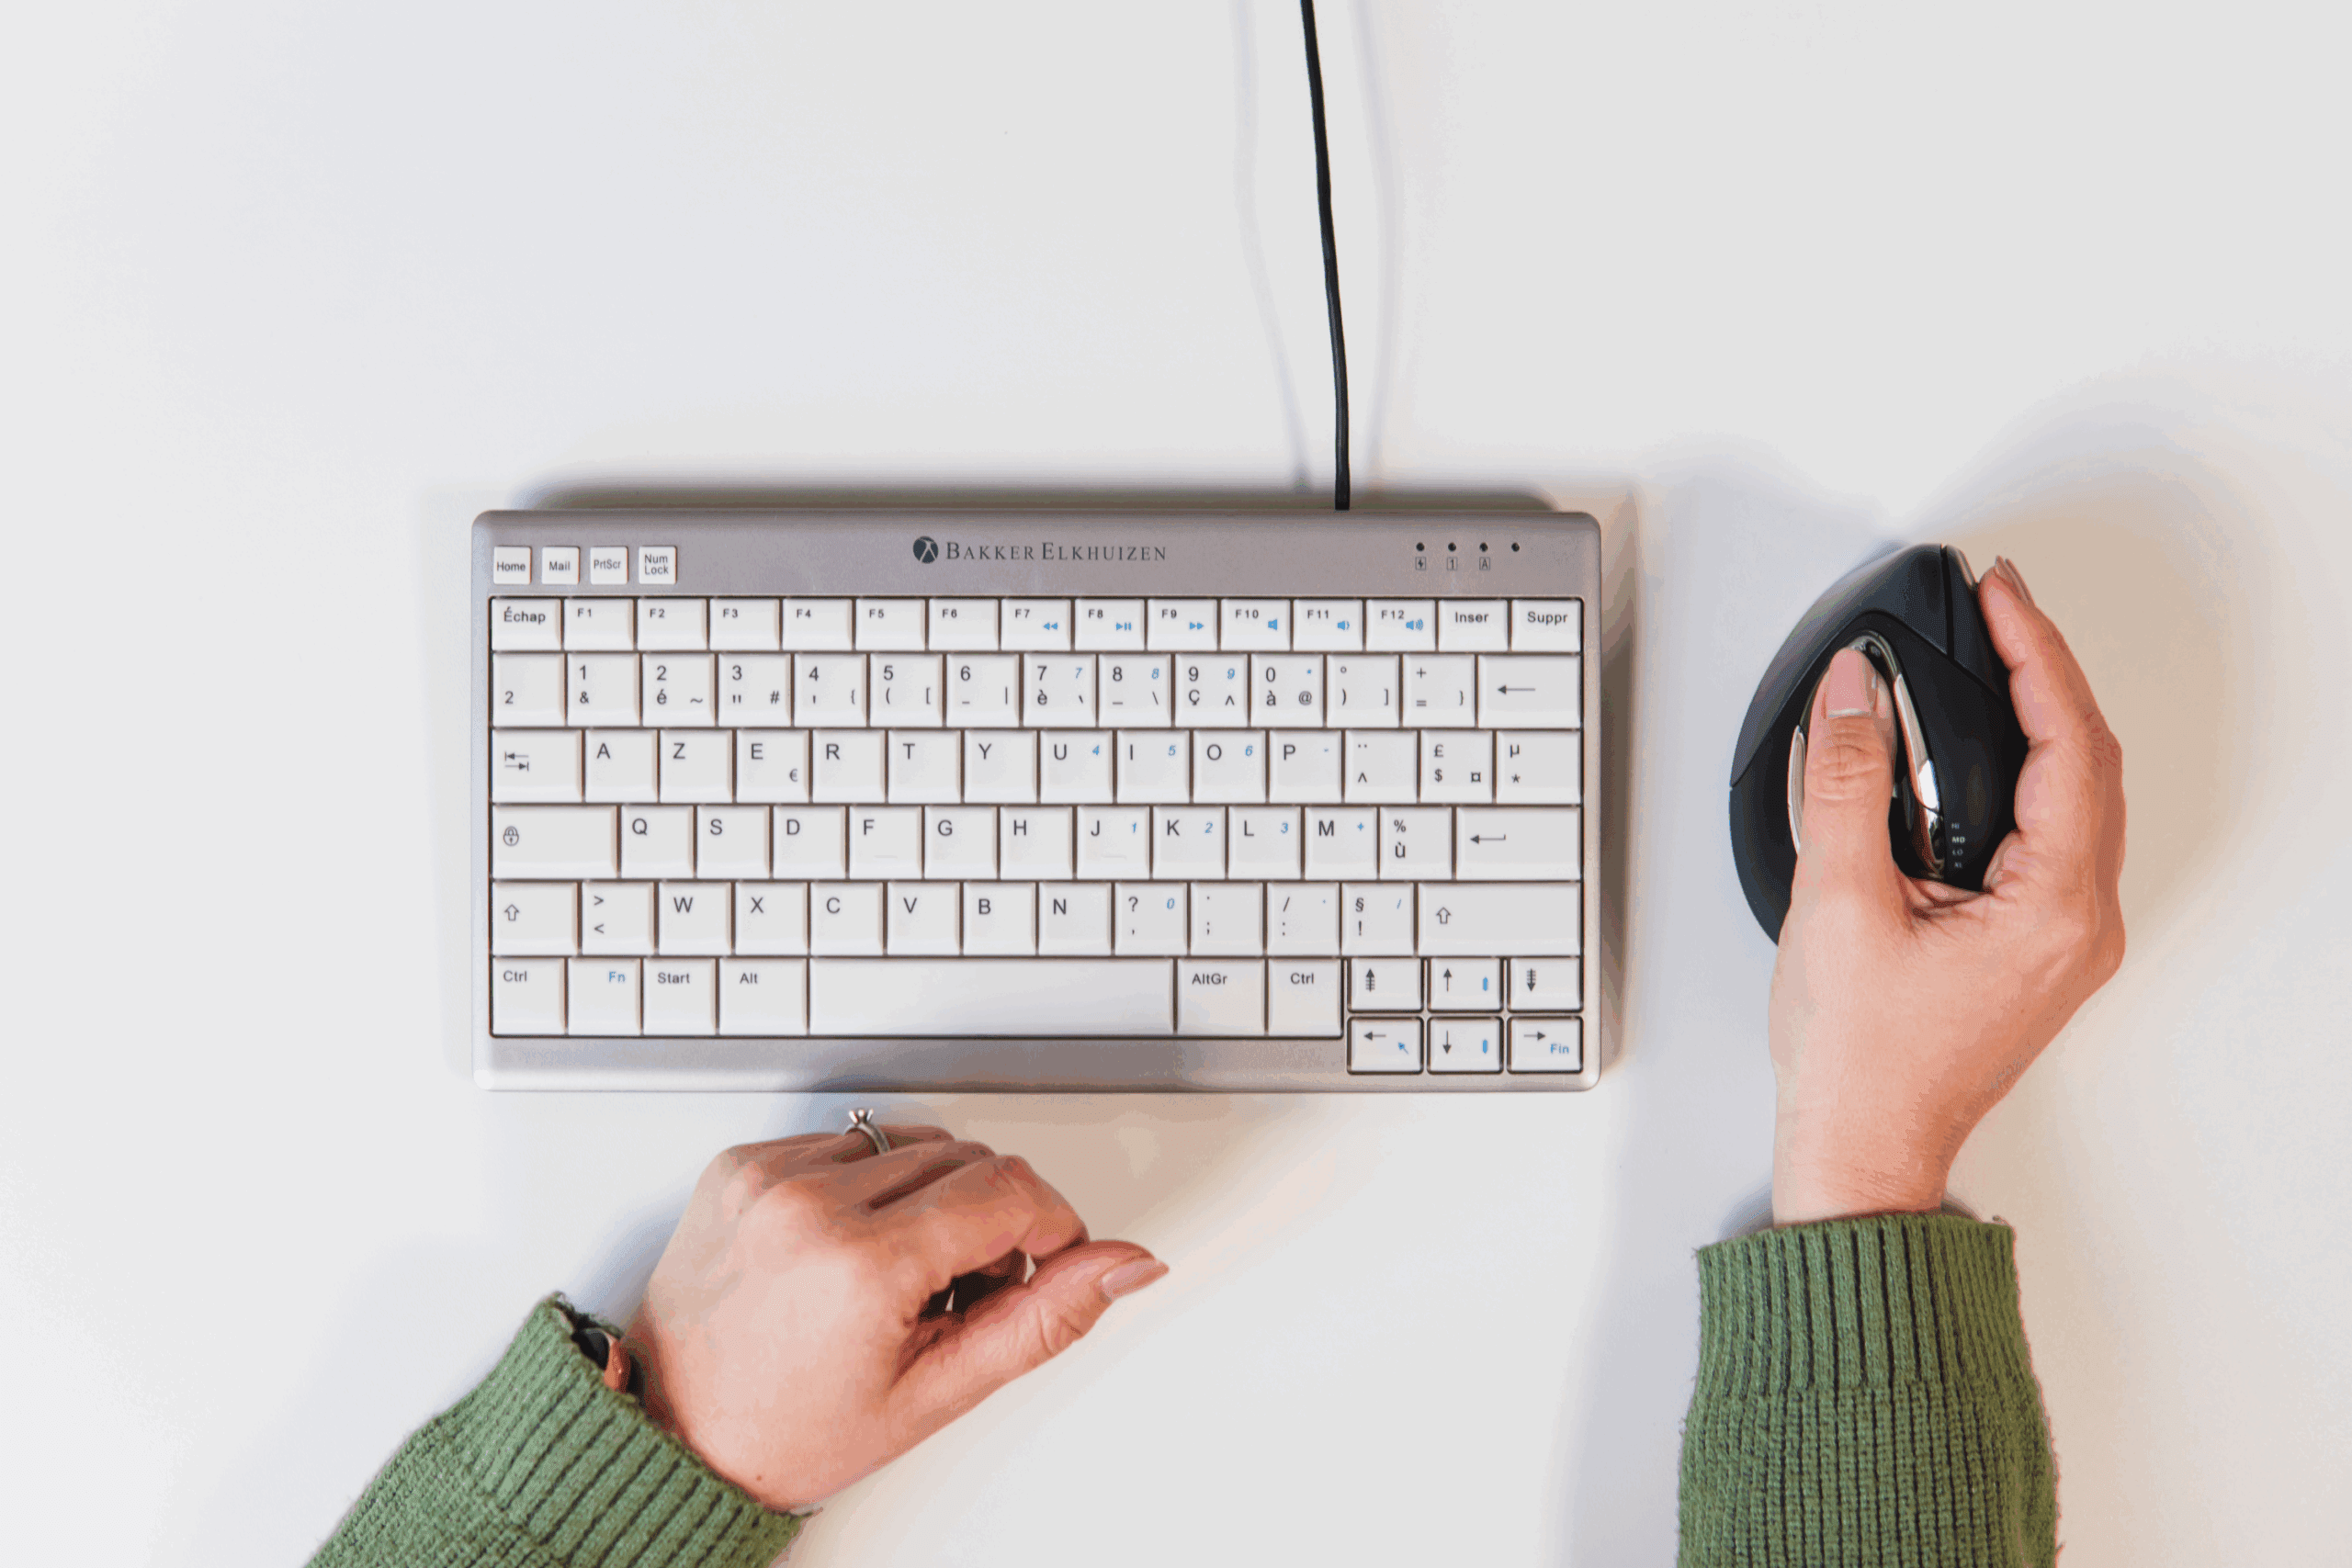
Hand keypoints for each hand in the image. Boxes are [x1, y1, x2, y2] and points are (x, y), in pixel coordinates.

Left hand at [623, 1124, 1166, 1510]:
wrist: (673, 1434)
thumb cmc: (786, 1431)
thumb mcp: (932, 1393)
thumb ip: (1041, 1320)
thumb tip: (1123, 1264)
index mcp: (861, 1263)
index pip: (1009, 1190)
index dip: (1048, 1226)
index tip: (1042, 1261)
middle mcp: (810, 1202)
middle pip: (967, 1159)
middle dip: (991, 1219)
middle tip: (961, 1293)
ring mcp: (768, 1176)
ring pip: (912, 1143)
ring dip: (931, 1195)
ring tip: (903, 1275)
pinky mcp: (741, 1163)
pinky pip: (847, 1141)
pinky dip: (868, 1185)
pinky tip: (852, 1248)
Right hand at [1768, 557, 2126, 1224]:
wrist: (1861, 1151)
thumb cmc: (1860, 1064)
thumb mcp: (1837, 904)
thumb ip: (1846, 784)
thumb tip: (1852, 698)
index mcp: (2052, 908)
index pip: (2068, 744)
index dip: (2034, 655)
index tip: (2001, 599)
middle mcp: (2078, 923)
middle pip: (2090, 761)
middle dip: (2045, 673)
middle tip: (2000, 613)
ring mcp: (2062, 939)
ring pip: (2077, 797)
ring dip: (2041, 722)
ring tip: (1991, 664)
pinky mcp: (2033, 949)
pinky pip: (2054, 835)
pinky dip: (2025, 775)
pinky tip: (1980, 755)